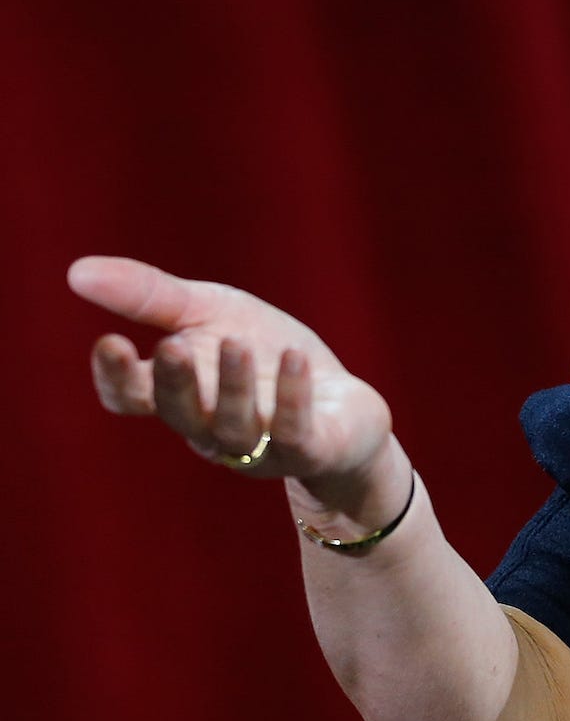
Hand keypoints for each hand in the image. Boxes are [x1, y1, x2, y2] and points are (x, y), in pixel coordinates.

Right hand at [72, 256, 394, 506]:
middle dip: (175, 382)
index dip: (116, 378)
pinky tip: (295, 357)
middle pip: (180, 412)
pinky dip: (292, 395)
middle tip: (172, 346)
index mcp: (179, 393)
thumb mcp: (212, 313)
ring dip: (233, 386)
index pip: (130, 398)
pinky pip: (295, 431)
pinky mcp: (310, 449)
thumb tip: (76, 271)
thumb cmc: (266, 353)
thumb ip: (150, 297)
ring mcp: (259, 445)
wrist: (343, 404)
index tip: (109, 341)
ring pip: (234, 425)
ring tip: (235, 343)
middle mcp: (210, 426)